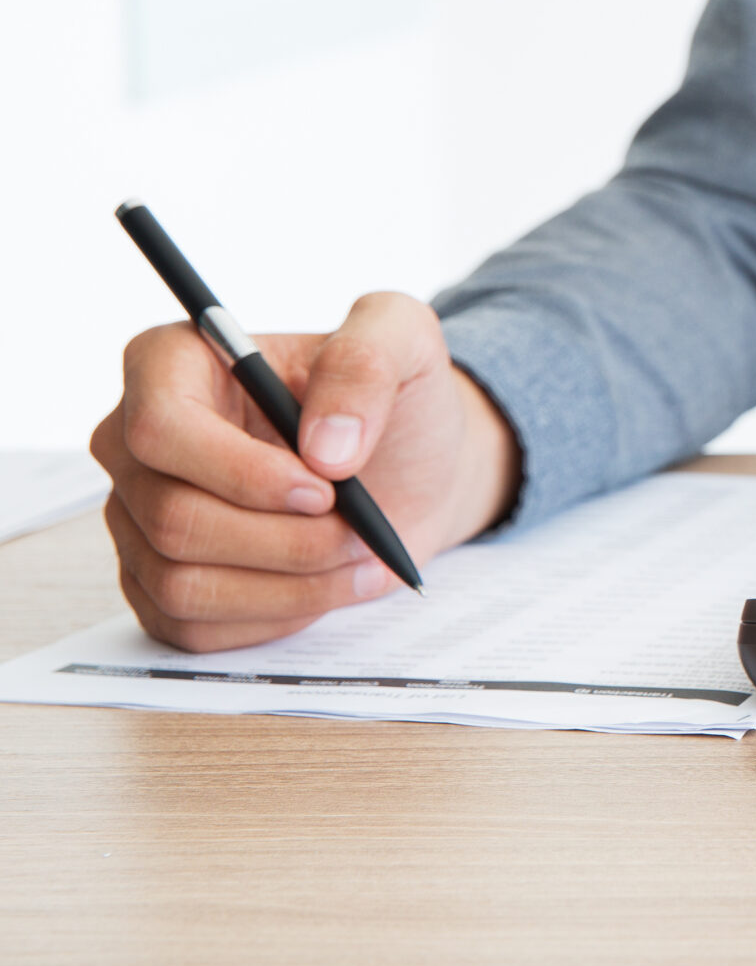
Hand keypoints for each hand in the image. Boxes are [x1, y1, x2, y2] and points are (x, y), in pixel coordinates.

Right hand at [90, 292, 522, 652]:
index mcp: (171, 364)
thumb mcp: (403, 339)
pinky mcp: (159, 583)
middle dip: (286, 540)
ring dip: (290, 584)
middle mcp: (136, 443)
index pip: (161, 429)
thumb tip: (324, 447)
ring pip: (182, 582)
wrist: (409, 466)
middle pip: (174, 518)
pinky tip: (326, 586)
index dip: (243, 472)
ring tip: (360, 558)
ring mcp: (139, 518)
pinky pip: (193, 627)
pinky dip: (276, 616)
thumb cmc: (393, 397)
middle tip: (360, 532)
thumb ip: (366, 363)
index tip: (325, 488)